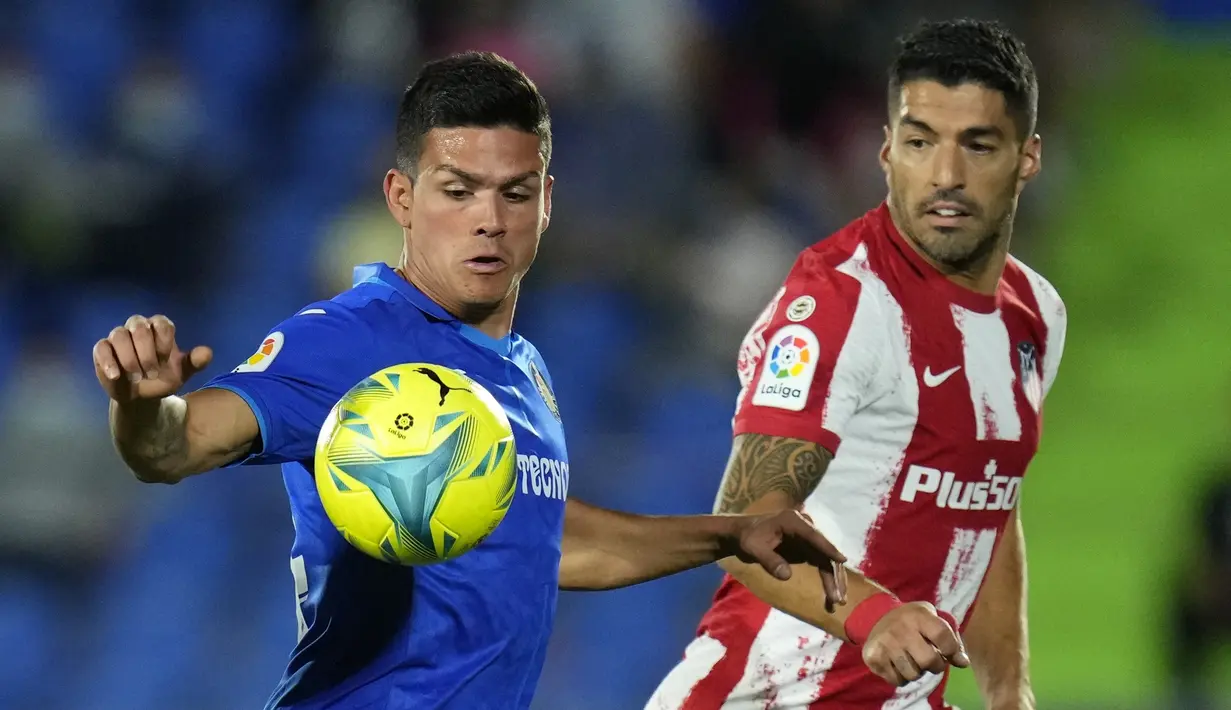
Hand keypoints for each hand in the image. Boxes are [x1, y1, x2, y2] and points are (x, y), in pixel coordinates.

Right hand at [94, 315, 212, 403]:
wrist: (142, 397)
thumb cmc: (162, 378)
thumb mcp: (182, 372)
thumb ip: (195, 362)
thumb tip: (206, 353)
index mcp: (159, 328)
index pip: (161, 323)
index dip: (164, 341)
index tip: (166, 360)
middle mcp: (138, 327)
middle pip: (139, 325)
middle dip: (146, 351)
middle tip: (152, 373)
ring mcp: (119, 337)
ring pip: (119, 335)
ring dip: (129, 358)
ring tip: (137, 378)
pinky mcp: (102, 350)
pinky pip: (101, 348)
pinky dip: (108, 362)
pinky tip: (117, 377)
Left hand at [727, 509, 848, 611]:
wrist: (743, 533)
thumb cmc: (747, 537)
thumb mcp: (753, 548)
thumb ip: (769, 559)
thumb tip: (786, 575)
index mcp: (792, 521)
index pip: (813, 536)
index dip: (828, 548)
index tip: (842, 560)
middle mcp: (805, 526)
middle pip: (824, 551)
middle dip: (833, 573)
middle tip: (839, 597)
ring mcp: (807, 537)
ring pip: (825, 558)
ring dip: (833, 578)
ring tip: (838, 600)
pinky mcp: (807, 547)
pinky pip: (820, 562)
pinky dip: (826, 576)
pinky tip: (832, 591)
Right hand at [862, 602, 969, 685]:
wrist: (876, 616)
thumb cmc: (912, 620)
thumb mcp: (932, 618)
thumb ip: (951, 639)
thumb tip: (963, 663)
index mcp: (918, 615)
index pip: (943, 637)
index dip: (952, 651)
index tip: (950, 654)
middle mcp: (900, 628)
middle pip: (929, 661)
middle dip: (936, 666)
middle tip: (931, 660)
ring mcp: (885, 643)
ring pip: (913, 675)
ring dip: (918, 672)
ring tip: (913, 660)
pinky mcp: (873, 657)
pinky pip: (897, 681)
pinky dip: (902, 677)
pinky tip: (899, 664)